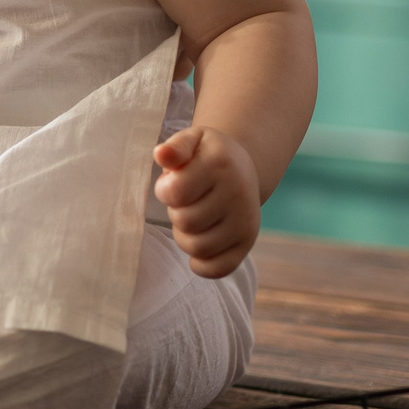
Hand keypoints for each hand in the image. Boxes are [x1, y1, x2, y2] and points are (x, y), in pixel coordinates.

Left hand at [153, 125, 260, 277]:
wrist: (242, 167)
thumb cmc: (206, 156)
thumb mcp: (191, 140)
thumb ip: (175, 147)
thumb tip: (161, 155)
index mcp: (221, 164)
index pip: (176, 192)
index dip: (165, 191)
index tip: (172, 183)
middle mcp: (238, 194)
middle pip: (185, 222)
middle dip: (176, 213)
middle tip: (185, 201)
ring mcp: (246, 221)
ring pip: (197, 248)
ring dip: (184, 236)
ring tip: (192, 218)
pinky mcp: (247, 242)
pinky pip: (218, 269)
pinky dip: (201, 263)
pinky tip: (199, 241)